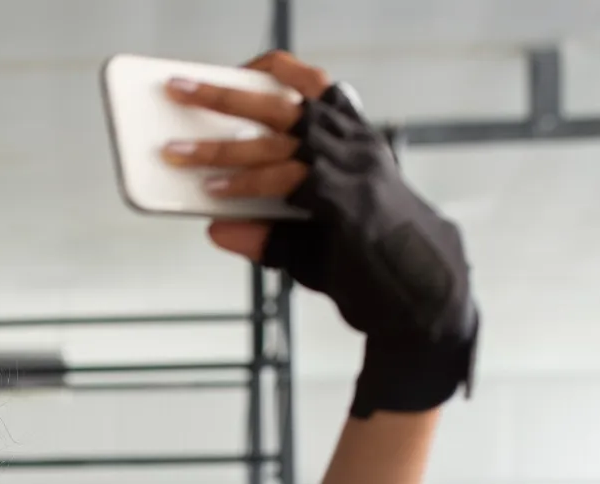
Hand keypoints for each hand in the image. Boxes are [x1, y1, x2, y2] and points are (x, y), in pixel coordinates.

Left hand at [164, 51, 478, 415]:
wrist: (424, 298)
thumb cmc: (371, 263)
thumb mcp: (311, 242)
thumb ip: (267, 232)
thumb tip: (216, 228)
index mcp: (356, 141)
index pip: (315, 84)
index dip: (275, 72)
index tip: (237, 69)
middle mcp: (356, 146)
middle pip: (285, 102)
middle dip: (226, 93)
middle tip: (179, 87)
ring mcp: (353, 170)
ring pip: (277, 140)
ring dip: (220, 142)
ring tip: (176, 150)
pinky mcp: (347, 202)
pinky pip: (286, 180)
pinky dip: (247, 183)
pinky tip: (214, 190)